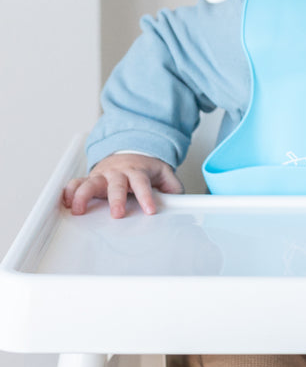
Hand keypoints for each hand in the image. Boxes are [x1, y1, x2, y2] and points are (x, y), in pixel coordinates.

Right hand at [62, 152, 182, 217]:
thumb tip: (179, 200)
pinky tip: (65, 202)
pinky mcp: (90, 179)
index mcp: (137, 171)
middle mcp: (118, 172)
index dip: (146, 197)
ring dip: (84, 195)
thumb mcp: (164, 174)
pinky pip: (76, 183)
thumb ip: (172, 186)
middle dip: (116, 199)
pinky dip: (69, 191)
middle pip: (116, 185)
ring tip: (79, 210)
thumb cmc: (146, 168)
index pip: (142, 184)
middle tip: (117, 214)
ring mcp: (102, 175)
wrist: (132, 152)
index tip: (150, 210)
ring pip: (90, 182)